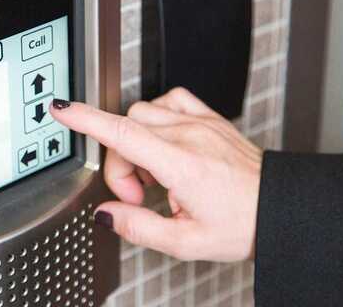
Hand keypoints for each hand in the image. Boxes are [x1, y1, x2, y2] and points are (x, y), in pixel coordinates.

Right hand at [50, 88, 262, 261]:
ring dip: (136, 142)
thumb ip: (139, 227)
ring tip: (155, 175)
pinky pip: (170, 101)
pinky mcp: (209, 117)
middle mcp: (190, 136)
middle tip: (137, 193)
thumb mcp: (186, 242)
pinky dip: (156, 118)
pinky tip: (166, 143)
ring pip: (143, 112)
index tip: (62, 109)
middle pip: (127, 126)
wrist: (280, 208)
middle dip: (120, 161)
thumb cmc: (243, 224)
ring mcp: (201, 122)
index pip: (123, 134)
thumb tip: (107, 213)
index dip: (87, 119)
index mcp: (183, 166)